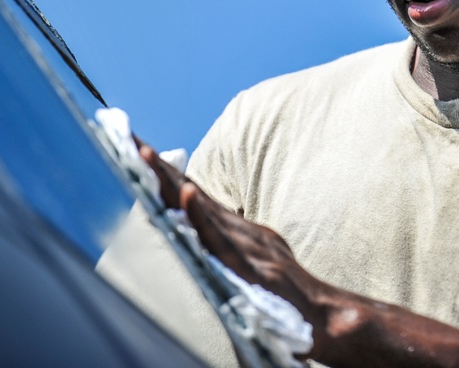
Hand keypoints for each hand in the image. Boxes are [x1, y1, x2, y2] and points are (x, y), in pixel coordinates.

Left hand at [137, 142, 336, 358]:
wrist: (330, 320)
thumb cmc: (288, 300)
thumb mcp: (254, 263)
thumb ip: (227, 248)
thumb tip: (197, 235)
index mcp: (236, 231)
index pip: (193, 195)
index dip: (165, 174)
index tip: (136, 149)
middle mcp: (239, 231)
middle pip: (191, 193)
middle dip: (158, 168)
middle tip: (128, 139)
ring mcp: (246, 246)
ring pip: (201, 208)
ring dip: (170, 181)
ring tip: (143, 155)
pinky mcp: (252, 267)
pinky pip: (222, 240)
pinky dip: (202, 216)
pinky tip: (186, 195)